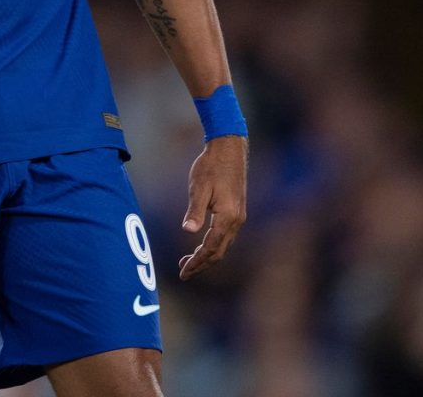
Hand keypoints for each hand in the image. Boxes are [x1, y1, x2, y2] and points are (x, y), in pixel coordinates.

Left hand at [178, 134, 247, 279]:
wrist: (229, 149)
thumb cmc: (211, 166)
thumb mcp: (199, 187)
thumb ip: (195, 210)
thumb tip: (188, 231)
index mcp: (227, 217)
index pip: (210, 248)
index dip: (197, 262)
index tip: (184, 272)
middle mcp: (236, 221)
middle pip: (219, 252)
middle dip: (201, 264)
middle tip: (184, 272)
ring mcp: (238, 216)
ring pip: (223, 245)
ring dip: (207, 256)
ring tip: (189, 262)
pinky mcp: (236, 211)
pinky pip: (225, 235)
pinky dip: (213, 245)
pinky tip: (202, 243)